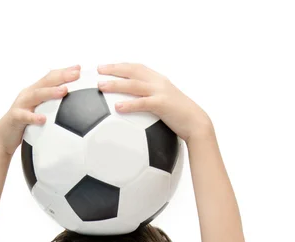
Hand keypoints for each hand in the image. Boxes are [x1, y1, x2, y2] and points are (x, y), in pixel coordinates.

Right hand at [0, 65, 81, 155]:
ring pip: (36, 96)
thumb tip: (73, 110)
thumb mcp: (40, 112)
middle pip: (45, 82)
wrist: (4, 136)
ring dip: (50, 92)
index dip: (64, 72)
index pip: (51, 78)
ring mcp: (21, 105)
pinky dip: (34, 117)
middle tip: (77, 74)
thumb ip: (53, 108)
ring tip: (64, 91)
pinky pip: (25, 116)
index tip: (79, 69)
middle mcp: (28, 95)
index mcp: (35, 92)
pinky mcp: (15, 117)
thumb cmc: (25, 124)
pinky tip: (43, 119)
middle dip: (62, 77)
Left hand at [97, 63, 212, 142]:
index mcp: (158, 80)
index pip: (137, 67)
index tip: (106, 66)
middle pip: (133, 71)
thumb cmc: (179, 118)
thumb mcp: (164, 105)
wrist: (196, 123)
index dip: (121, 65)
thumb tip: (136, 108)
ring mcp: (160, 92)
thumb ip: (151, 102)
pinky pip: (142, 103)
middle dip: (114, 69)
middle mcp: (158, 82)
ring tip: (100, 86)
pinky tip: (117, 107)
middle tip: (98, 70)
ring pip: (134, 84)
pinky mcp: (162, 104)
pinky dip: (129, 104)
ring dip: (116, 84)